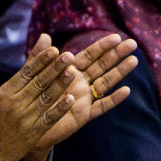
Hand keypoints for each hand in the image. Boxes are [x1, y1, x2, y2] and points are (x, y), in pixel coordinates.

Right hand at [0, 41, 76, 160]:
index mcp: (3, 94)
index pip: (26, 73)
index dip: (41, 61)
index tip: (53, 49)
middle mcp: (16, 104)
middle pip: (39, 82)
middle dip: (55, 68)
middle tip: (69, 55)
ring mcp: (26, 119)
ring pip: (46, 98)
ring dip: (61, 84)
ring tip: (73, 71)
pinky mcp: (33, 133)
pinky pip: (49, 118)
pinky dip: (60, 109)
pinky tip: (71, 99)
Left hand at [31, 32, 137, 152]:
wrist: (27, 124)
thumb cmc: (31, 99)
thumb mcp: (33, 75)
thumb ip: (39, 57)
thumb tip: (45, 36)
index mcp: (69, 71)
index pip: (89, 56)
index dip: (103, 46)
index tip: (116, 37)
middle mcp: (80, 83)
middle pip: (102, 66)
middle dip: (117, 54)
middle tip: (133, 43)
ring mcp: (84, 98)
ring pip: (106, 83)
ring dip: (120, 72)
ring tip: (134, 60)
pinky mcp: (84, 115)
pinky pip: (101, 106)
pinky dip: (113, 99)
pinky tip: (126, 91)